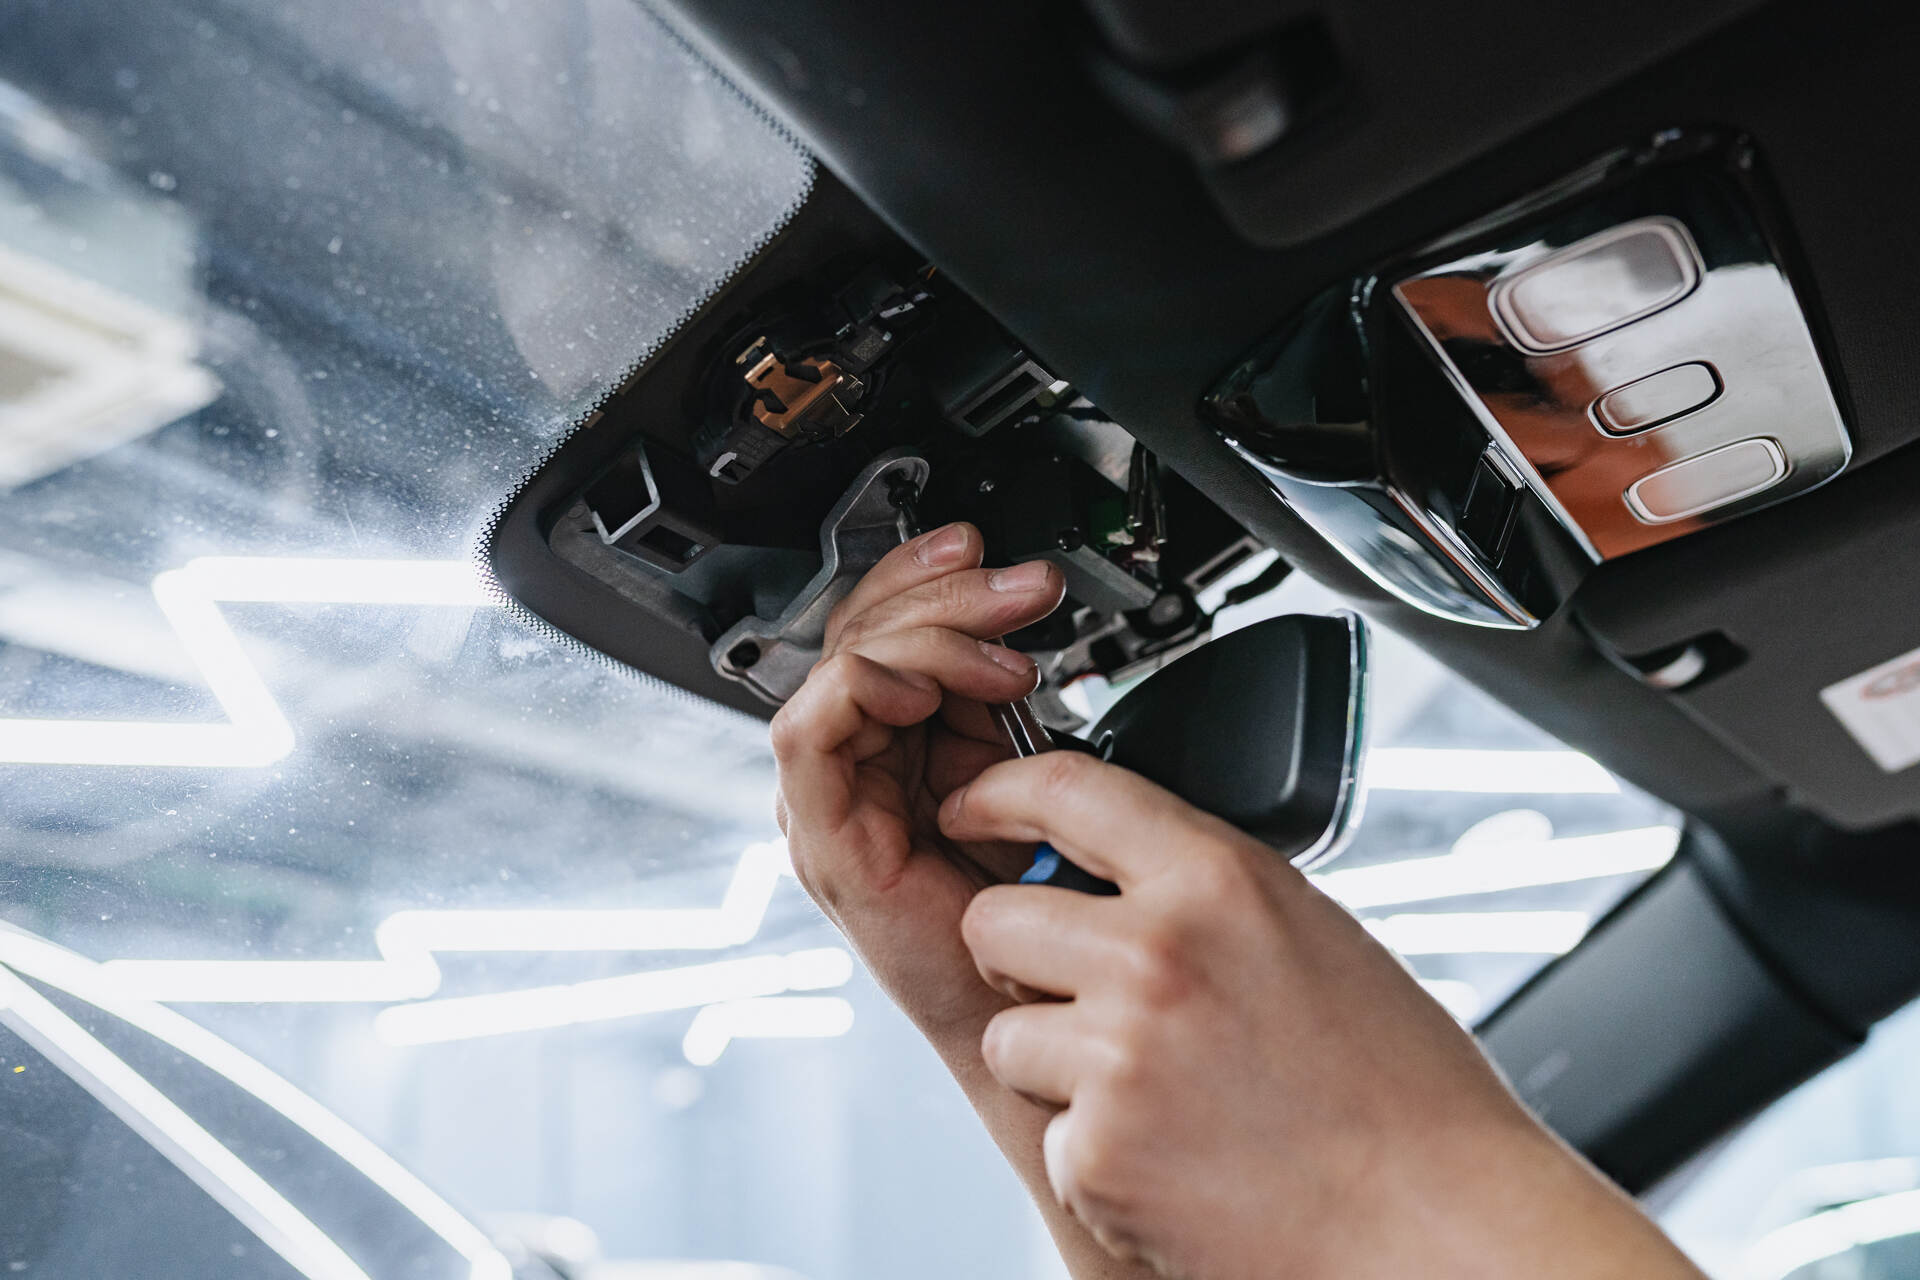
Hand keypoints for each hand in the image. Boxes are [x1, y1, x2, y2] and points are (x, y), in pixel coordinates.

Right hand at [771, 521, 1065, 1046]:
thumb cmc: (1018, 905)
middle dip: (946, 591)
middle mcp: (845, 757)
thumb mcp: (1012, 766)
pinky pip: (809, 732)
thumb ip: (989, 696)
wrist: (1021, 1003)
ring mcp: (825, 793)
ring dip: (928, 638)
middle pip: (858, 628)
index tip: (996, 558)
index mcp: (885, 734)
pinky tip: (929, 693)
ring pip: (840, 664)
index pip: (879, 622)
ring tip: (1006, 665)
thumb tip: (1009, 615)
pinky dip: (868, 690)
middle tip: (1024, 592)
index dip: (927, 573)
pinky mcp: (818, 832)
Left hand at [946, 752, 1706, 1279]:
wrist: (1438, 1226)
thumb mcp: (1310, 933)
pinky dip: (1096, 1150)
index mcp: (1219, 880)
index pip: (1063, 790)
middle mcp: (1156, 954)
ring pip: (1005, 1034)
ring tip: (1156, 1091)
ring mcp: (1118, 1057)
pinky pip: (1049, 1131)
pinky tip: (1177, 1155)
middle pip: (993, 917)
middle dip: (1016, 954)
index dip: (996, 794)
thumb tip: (1115, 873)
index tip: (970, 808)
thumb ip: (1205, 892)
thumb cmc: (1399, 1089)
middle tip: (1073, 991)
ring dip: (1054, 1063)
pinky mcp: (1098, 1153)